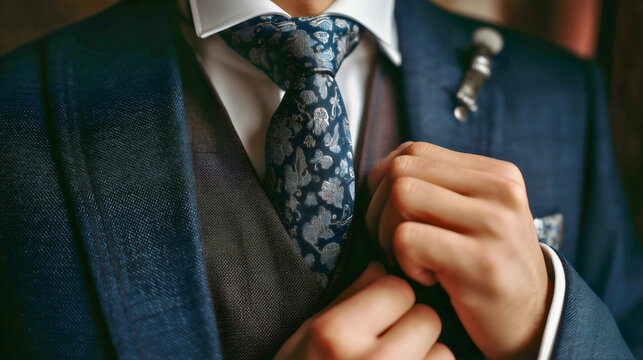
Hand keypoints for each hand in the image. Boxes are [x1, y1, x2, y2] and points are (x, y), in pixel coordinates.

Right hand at [275, 262, 453, 359]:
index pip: (397, 288)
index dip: (390, 301)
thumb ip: (345, 299)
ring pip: (443, 353)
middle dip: (412, 329)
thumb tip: (381, 266)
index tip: (379, 316)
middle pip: (426, 317)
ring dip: (426, 358)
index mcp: (334, 334)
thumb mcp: (305, 339)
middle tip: (389, 347)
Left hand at [365, 142, 551, 358]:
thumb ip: (440, 186)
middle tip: (393, 242)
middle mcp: (500, 190)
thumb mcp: (477, 215)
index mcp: (496, 173)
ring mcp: (494, 224)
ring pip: (401, 196)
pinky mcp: (480, 262)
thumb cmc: (487, 266)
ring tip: (410, 258)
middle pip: (402, 171)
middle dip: (379, 208)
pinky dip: (403, 260)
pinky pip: (407, 238)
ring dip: (387, 233)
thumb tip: (382, 170)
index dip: (385, 182)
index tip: (392, 215)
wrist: (533, 321)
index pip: (414, 151)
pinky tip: (427, 277)